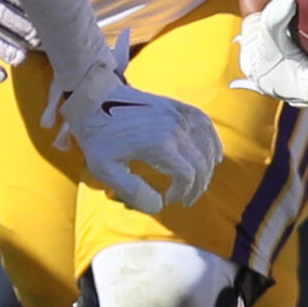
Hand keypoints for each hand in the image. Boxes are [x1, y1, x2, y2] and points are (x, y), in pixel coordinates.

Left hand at [46, 55, 221, 214]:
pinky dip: (212, 141)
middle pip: (202, 164)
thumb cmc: (98, 136)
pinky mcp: (178, 106)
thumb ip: (132, 191)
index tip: (169, 200)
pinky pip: (206, 124)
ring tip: (198, 181)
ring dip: (208, 167)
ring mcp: (179, 115)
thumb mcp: (105, 169)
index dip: (183, 193)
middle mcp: (175, 128)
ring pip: (208, 145)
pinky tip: (210, 154)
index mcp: (159, 145)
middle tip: (187, 198)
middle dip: (198, 186)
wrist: (94, 99)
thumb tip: (158, 206)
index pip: (188, 176)